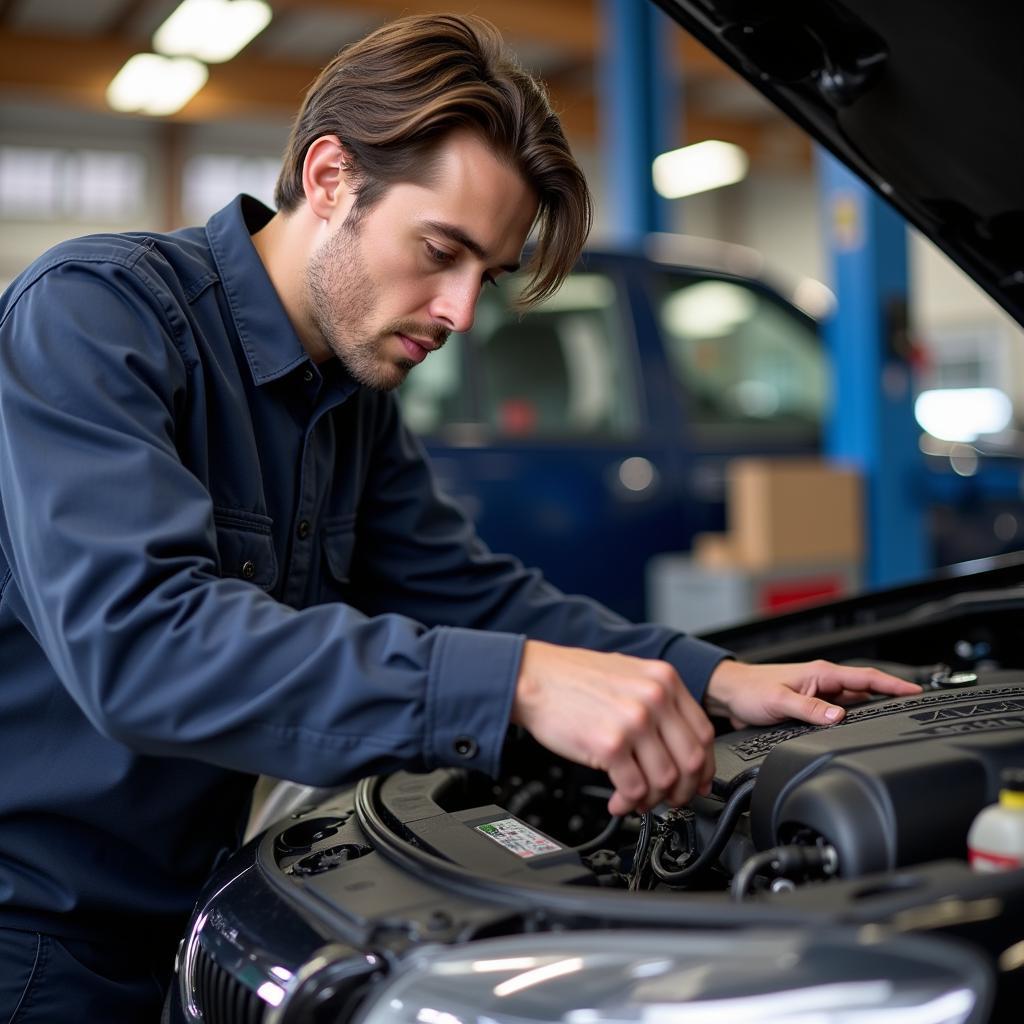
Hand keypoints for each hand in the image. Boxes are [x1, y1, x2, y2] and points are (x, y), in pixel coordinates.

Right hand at [511, 640, 715, 815]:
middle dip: (683, 789)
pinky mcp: (610, 745)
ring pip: (665, 779)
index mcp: (664, 680)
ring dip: (653, 799)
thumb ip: (658, 702)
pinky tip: (618, 800)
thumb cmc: (573, 678)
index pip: (703, 732)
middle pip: (691, 760)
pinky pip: (634, 788)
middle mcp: (654, 698)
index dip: (703, 766)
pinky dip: (629, 802)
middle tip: (670, 799)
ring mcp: (634, 721)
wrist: (533, 677)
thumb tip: (678, 745)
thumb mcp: (628, 674)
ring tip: (637, 800)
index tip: (697, 781)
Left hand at [703, 659, 922, 729]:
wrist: (729, 693)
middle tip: (914, 710)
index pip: (865, 677)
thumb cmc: (749, 690)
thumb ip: (808, 709)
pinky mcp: (810, 706)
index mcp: (820, 674)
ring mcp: (818, 694)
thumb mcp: (779, 701)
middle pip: (865, 690)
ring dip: (870, 710)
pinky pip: (838, 712)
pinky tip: (857, 730)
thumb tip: (837, 716)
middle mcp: (822, 682)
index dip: (893, 684)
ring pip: (853, 703)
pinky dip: (851, 719)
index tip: (916, 691)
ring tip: (893, 721)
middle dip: (889, 698)